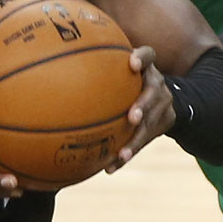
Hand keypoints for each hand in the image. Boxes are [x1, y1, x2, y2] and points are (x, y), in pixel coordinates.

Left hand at [106, 46, 174, 173]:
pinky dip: (129, 152)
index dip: (142, 58)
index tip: (132, 63)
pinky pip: (145, 140)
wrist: (165, 97)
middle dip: (144, 105)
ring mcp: (164, 104)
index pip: (148, 55)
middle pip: (153, 93)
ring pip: (151, 124)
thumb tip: (57, 55)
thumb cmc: (130, 79)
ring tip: (122, 153)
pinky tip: (112, 166)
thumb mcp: (124, 66)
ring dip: (136, 140)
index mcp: (147, 67)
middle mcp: (158, 83)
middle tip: (132, 117)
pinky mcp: (164, 123)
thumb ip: (102, 62)